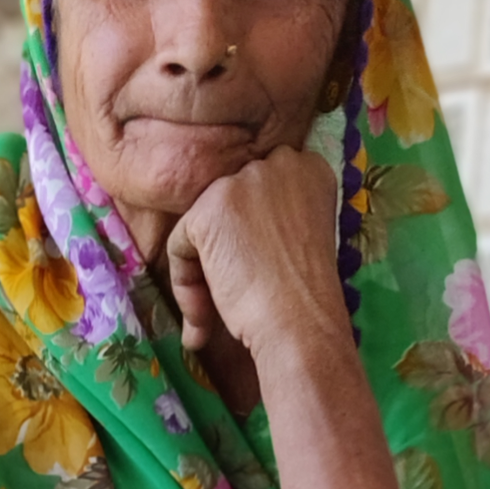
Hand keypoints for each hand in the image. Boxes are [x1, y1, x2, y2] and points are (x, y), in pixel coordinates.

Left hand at [165, 145, 349, 353]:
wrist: (302, 325)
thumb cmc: (307, 296)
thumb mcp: (304, 235)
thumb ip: (274, 216)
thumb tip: (237, 226)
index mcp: (309, 168)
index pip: (259, 188)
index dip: (251, 229)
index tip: (256, 266)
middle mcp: (278, 163)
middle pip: (228, 201)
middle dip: (225, 247)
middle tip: (235, 292)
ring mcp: (242, 183)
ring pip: (202, 223)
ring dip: (202, 271)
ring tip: (213, 316)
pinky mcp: (209, 210)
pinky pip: (180, 245)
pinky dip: (186, 284)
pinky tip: (204, 318)